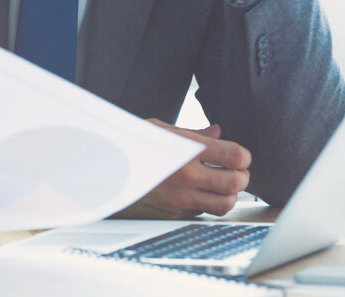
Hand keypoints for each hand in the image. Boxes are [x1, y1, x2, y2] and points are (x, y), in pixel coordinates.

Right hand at [115, 120, 250, 218]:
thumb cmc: (129, 147)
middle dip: (242, 176)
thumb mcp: (158, 130)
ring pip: (226, 203)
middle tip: (235, 171)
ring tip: (222, 184)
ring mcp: (181, 198)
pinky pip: (205, 212)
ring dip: (229, 194)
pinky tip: (200, 192)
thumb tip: (217, 131)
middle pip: (237, 182)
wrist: (101, 174)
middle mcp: (186, 176)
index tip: (238, 155)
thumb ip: (192, 133)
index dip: (243, 156)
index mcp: (185, 150)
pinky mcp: (175, 213)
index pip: (235, 156)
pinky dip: (210, 203)